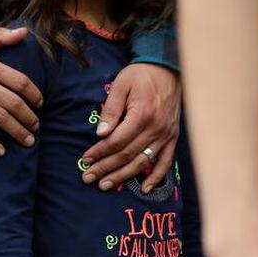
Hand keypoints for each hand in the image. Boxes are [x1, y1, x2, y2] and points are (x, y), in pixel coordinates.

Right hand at [0, 27, 42, 155]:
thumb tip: (24, 32)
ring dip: (17, 132)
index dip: (34, 95)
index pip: (20, 82)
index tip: (40, 104)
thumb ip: (0, 37)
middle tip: (36, 127)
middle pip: (13, 103)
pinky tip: (1, 151)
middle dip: (29, 118)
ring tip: (28, 141)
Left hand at [81, 63, 179, 191]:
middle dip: (106, 168)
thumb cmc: (141, 75)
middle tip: (88, 178)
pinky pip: (165, 161)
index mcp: (142, 115)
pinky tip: (143, 188)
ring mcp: (166, 134)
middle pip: (127, 155)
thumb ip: (111, 110)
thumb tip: (101, 134)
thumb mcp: (121, 85)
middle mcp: (156, 128)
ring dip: (123, 176)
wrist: (168, 68)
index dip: (99, 153)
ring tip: (105, 185)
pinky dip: (156, 177)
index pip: (116, 141)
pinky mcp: (172, 137)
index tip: (85, 160)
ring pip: (142, 162)